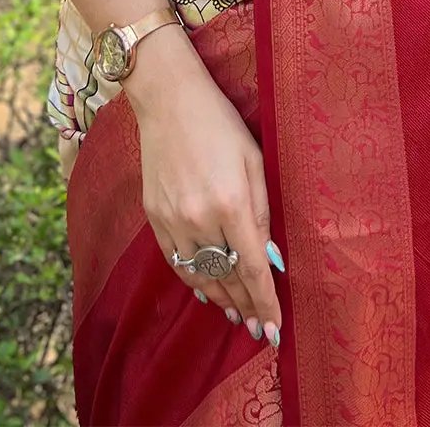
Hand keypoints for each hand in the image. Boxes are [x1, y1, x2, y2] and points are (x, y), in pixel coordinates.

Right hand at [131, 42, 283, 345]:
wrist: (169, 100)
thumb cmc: (221, 124)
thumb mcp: (254, 160)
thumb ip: (262, 211)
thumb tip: (268, 256)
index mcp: (231, 203)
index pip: (252, 268)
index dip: (265, 302)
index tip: (275, 329)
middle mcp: (199, 219)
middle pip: (225, 278)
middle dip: (245, 307)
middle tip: (259, 329)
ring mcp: (172, 220)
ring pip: (199, 275)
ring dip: (220, 299)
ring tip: (236, 315)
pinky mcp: (153, 216)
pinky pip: (175, 261)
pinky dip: (192, 280)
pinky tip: (205, 290)